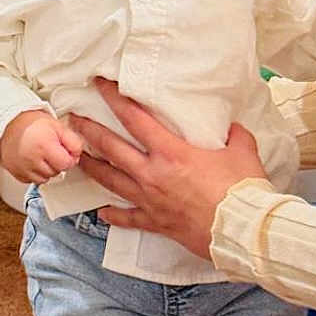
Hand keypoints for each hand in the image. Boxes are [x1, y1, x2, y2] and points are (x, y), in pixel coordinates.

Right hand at [0, 108, 82, 183]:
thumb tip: (76, 155)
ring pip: (45, 178)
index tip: (63, 150)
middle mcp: (32, 159)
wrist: (7, 124)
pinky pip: (32, 180)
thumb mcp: (56, 125)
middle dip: (57, 162)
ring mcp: (23, 168)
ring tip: (40, 154)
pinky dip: (35, 173)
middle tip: (50, 149)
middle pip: (56, 172)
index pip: (66, 164)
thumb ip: (72, 141)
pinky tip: (32, 160)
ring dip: (46, 169)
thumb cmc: (31, 123)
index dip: (68, 157)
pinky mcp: (17, 174)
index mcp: (44, 145)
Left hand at [64, 78, 269, 259]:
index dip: (115, 98)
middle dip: (89, 131)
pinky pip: (129, 218)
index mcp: (171, 152)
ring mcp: (151, 199)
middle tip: (73, 120)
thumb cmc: (242, 191)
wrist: (242, 230)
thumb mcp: (243, 151)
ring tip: (75, 158)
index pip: (134, 118)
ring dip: (92, 167)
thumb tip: (231, 128)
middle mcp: (153, 173)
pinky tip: (102, 212)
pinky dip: (114, 215)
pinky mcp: (156, 222)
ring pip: (111, 181)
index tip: (99, 85)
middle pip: (111, 148)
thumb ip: (233, 135)